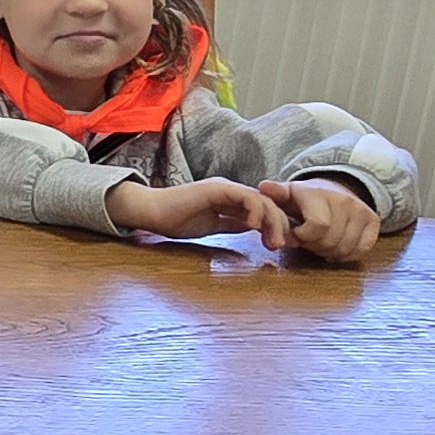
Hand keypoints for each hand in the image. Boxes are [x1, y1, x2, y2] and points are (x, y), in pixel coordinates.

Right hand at [108, 177, 290, 246]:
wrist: (153, 213)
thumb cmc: (176, 220)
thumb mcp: (213, 226)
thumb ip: (232, 224)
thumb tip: (252, 229)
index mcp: (230, 199)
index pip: (262, 209)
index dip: (273, 226)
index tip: (275, 246)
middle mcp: (231, 190)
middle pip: (267, 203)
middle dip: (278, 225)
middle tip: (281, 246)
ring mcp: (225, 187)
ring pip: (261, 199)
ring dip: (272, 221)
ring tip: (273, 241)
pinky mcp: (218, 188)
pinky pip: (246, 196)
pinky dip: (255, 211)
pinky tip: (254, 227)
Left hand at [261, 178, 381, 262]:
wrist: (336, 189)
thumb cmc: (306, 199)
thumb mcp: (287, 194)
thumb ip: (275, 194)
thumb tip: (264, 186)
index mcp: (320, 194)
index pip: (318, 226)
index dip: (303, 237)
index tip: (296, 234)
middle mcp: (345, 201)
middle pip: (330, 241)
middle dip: (314, 246)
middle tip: (308, 240)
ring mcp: (362, 211)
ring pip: (345, 248)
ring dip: (329, 252)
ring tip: (320, 243)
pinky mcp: (373, 221)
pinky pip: (361, 250)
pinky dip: (347, 255)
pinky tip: (336, 247)